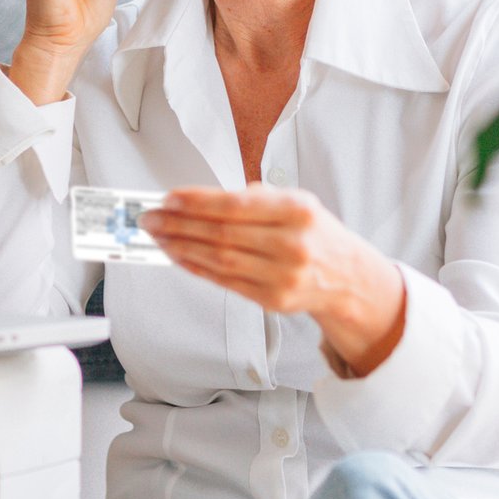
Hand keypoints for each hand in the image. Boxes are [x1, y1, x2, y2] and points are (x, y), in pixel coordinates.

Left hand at [141, 186, 407, 375]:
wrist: (347, 277)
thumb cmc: (316, 234)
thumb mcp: (297, 202)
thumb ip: (255, 199)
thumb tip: (198, 200)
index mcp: (298, 210)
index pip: (236, 205)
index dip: (197, 202)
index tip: (169, 199)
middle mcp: (292, 244)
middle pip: (222, 234)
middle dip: (179, 225)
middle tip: (151, 218)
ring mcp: (282, 275)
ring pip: (219, 260)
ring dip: (181, 247)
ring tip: (158, 237)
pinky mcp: (271, 299)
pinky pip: (224, 282)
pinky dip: (196, 268)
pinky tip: (178, 256)